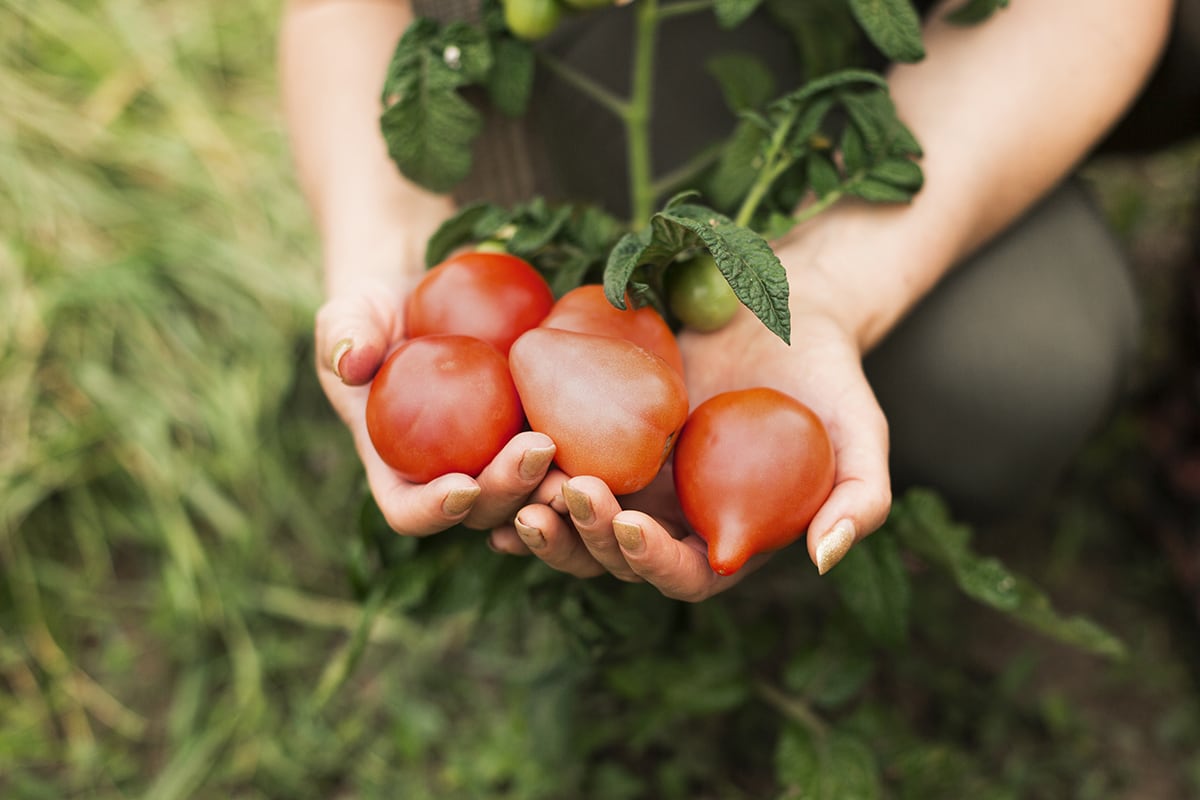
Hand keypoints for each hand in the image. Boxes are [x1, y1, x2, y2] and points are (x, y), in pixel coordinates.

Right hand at [315, 267, 558, 535]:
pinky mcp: (534, 433)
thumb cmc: (377, 309)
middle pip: (481, 511)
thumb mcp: (350, 315)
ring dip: (556, 487)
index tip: (461, 485)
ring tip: (583, 460)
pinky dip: (584, 455)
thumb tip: (352, 360)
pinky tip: (609, 436)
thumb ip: (344, 336)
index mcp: (395, 469)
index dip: (433, 511)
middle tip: (539, 449)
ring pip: (530, 496)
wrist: (427, 294)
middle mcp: (449, 478)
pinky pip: (563, 457)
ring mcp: (496, 460)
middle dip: (510, 491)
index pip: (408, 510)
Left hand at [489, 291, 890, 597]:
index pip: (686, 577)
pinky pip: (557, 467)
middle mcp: (675, 519)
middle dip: (584, 540)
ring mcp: (635, 481)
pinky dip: (525, 475)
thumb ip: (859, 500)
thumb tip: (822, 559)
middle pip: (617, 559)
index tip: (630, 522)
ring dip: (544, 520)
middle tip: (562, 496)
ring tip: (518, 490)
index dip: (653, 564)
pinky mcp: (603, 437)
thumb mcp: (863, 432)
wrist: (785, 305)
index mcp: (729, 534)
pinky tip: (499, 458)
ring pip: (576, 525)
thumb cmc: (830, 372)